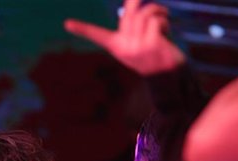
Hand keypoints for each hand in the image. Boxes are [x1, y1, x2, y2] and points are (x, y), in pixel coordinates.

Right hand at [65, 0, 184, 75]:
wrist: (170, 75)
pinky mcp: (151, 44)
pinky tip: (167, 29)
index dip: (82, 29)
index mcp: (117, 47)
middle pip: (130, 13)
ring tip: (164, 18)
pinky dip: (164, 19)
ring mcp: (136, 47)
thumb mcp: (141, 36)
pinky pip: (155, 20)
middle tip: (158, 12)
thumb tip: (131, 1)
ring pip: (144, 13)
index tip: (66, 24)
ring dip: (158, 10)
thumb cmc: (157, 53)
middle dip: (144, 5)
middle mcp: (124, 48)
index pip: (97, 35)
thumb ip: (135, 20)